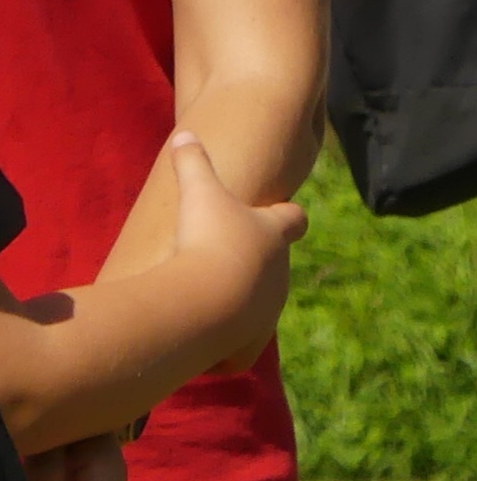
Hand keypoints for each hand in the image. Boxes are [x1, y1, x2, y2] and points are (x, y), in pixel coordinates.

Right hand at [169, 130, 306, 364]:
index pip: (295, 220)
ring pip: (259, 306)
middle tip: (222, 256)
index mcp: (273, 234)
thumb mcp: (197, 190)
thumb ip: (192, 161)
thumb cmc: (208, 238)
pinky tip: (203, 338)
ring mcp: (268, 311)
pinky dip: (224, 344)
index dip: (289, 215)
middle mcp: (279, 274)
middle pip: (275, 265)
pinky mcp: (250, 344)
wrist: (210, 298)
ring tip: (207, 296)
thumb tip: (186, 134)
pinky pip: (239, 346)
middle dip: (253, 262)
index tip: (282, 213)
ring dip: (238, 301)